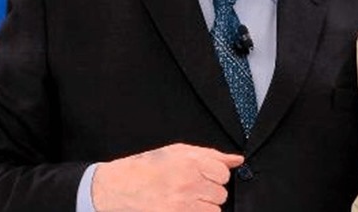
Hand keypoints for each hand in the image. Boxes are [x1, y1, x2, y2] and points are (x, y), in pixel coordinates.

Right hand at [91, 143, 243, 211]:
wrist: (119, 187)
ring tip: (188, 199)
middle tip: (194, 188)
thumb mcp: (179, 152)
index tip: (207, 176)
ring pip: (214, 209)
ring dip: (205, 206)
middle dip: (210, 191)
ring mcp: (182, 203)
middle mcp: (188, 183)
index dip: (216, 176)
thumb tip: (238, 160)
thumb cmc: (149, 166)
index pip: (224, 174)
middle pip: (221, 193)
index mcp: (191, 162)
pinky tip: (185, 208)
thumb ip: (212, 155)